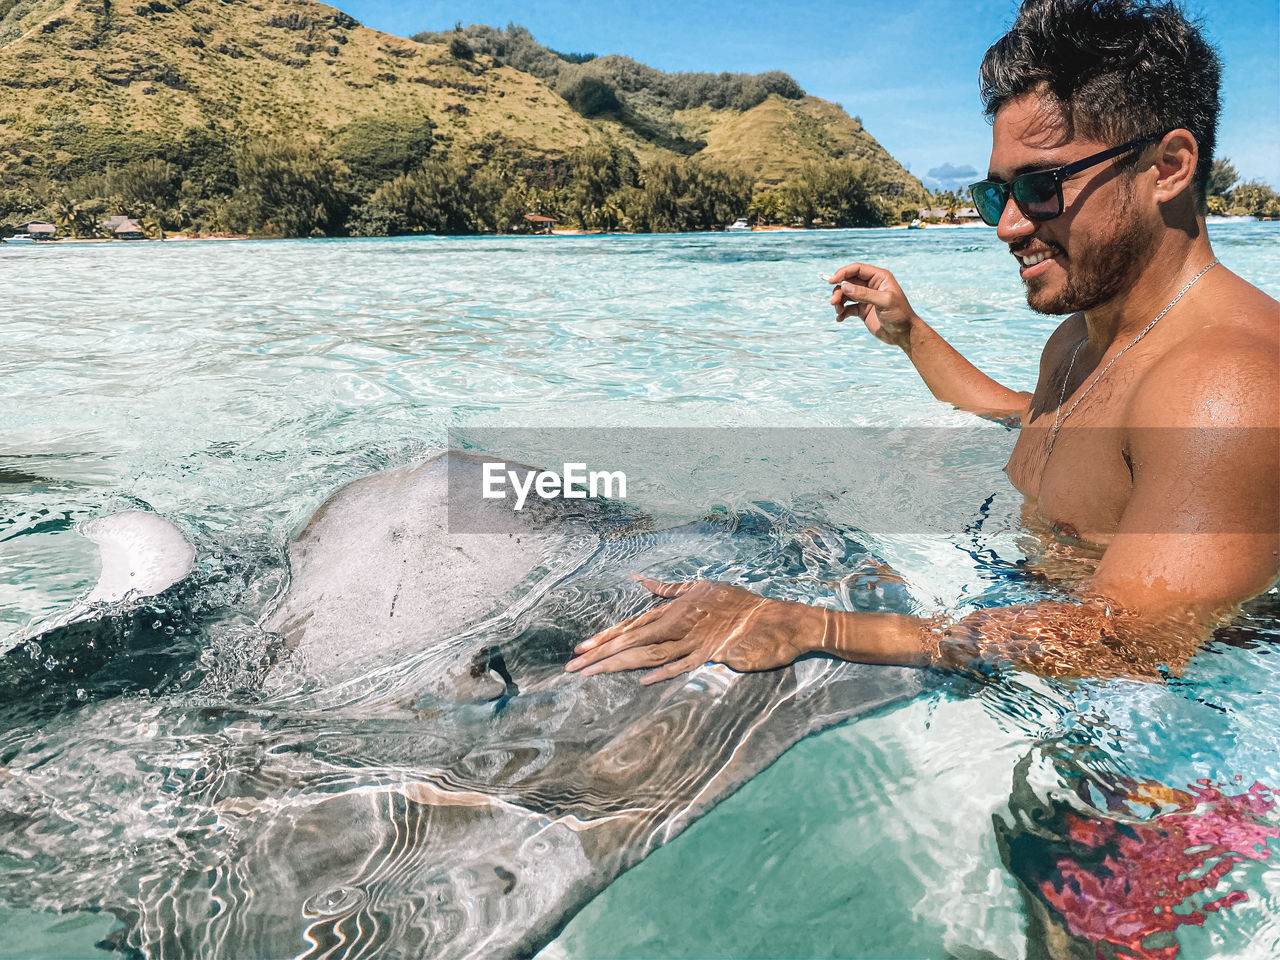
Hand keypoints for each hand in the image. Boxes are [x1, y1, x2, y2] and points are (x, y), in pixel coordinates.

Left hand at [565, 577, 812, 683]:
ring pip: (650, 654)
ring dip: (619, 665)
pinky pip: (684, 664)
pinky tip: (642, 679)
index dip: (605, 638)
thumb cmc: (738, 604)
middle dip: (601, 653)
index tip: (580, 649)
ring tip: (592, 674)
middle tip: (573, 667)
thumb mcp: (700, 588)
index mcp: (675, 609)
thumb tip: (639, 581)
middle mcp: (680, 623)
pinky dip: (664, 671)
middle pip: (633, 640)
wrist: (777, 620)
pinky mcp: (713, 655)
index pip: (632, 625)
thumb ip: (668, 589)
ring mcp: (695, 640)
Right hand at [826, 262, 917, 348]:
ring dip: (838, 302)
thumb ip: (864, 294)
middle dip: (839, 291)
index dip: (843, 273)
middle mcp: (871, 285)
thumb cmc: (900, 315)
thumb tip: (844, 286)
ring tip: (838, 312)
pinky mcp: (862, 310)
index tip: (831, 281)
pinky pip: (847, 308)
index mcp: (879, 277)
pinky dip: (842, 312)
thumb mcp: (884, 302)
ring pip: (845, 294)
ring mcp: (865, 298)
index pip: (857, 269)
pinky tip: (840, 318)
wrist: (904, 334)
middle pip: (848, 282)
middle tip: (834, 302)